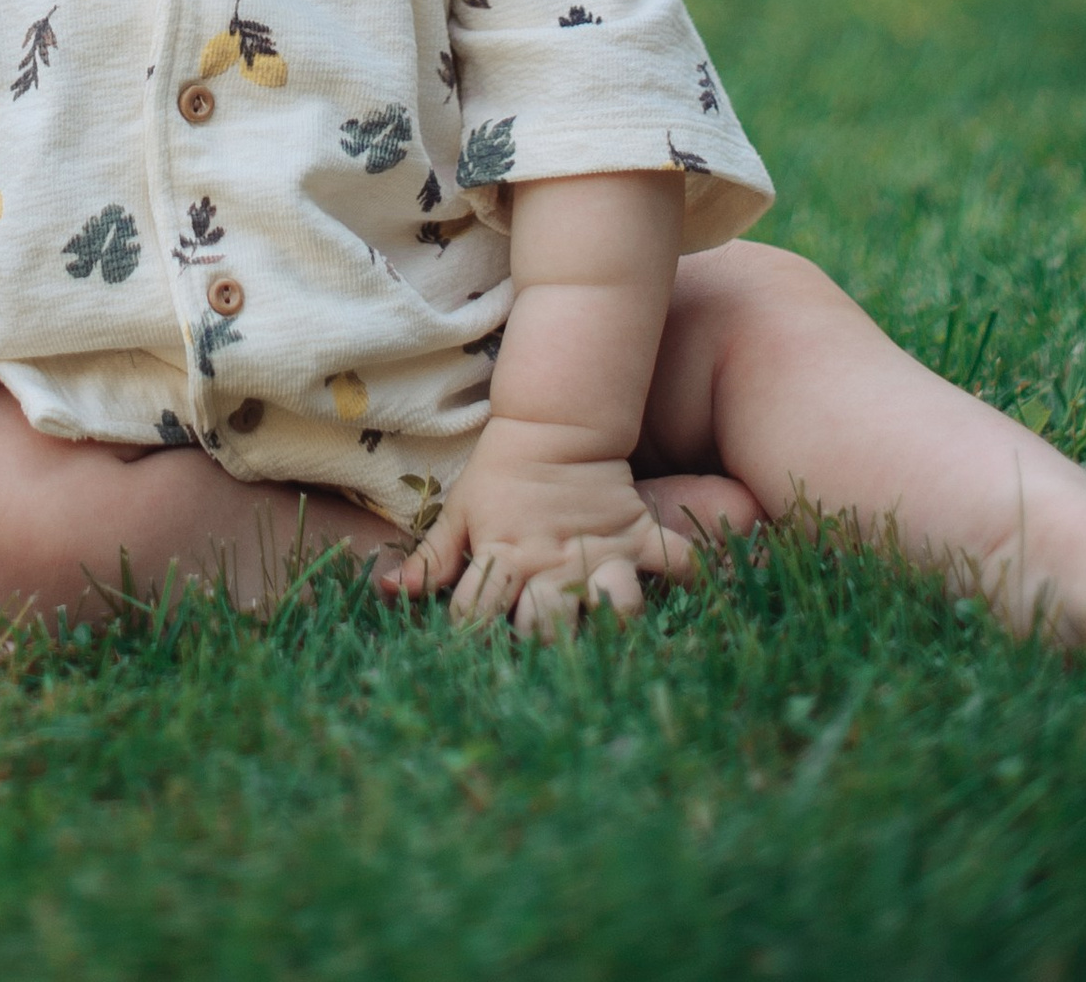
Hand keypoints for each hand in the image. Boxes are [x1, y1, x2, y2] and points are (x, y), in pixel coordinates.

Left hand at [380, 429, 698, 639]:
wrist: (551, 422)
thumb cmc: (498, 474)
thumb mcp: (460, 512)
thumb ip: (432, 558)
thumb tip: (389, 590)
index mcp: (504, 558)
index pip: (478, 614)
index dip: (471, 643)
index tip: (472, 664)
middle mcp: (551, 564)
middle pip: (548, 624)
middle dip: (545, 647)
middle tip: (547, 659)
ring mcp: (598, 550)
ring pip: (615, 601)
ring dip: (615, 622)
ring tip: (615, 637)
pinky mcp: (635, 534)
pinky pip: (675, 559)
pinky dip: (689, 575)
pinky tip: (695, 595)